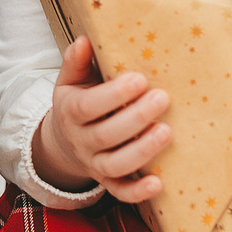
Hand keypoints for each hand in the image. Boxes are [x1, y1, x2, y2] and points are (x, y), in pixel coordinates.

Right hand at [29, 37, 169, 204]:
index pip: (88, 106)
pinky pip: (120, 192)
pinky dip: (137, 192)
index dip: (113, 95)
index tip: (139, 79)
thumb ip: (77, 62)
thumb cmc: (78, 101)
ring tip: (166, 132)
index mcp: (71, 111)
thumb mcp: (71, 81)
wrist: (65, 141)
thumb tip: (85, 40)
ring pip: (115, 165)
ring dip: (141, 151)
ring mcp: (93, 164)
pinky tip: (158, 183)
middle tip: (162, 98)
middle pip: (105, 135)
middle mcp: (80, 141)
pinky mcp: (107, 182)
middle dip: (135, 117)